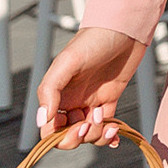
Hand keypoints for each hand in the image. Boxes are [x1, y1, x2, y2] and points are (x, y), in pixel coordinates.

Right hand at [35, 27, 142, 149]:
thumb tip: (43, 119)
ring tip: (107, 121)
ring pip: (89, 133)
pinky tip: (116, 136)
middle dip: (79, 138)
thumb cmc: (93, 40)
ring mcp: (91, 102)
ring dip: (97, 136)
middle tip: (91, 124)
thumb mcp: (68, 61)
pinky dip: (110, 136)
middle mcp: (71, 101)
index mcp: (56, 95)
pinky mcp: (110, 99)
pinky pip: (106, 125)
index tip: (77, 127)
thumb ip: (50, 89)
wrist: (124, 29)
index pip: (49, 128)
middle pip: (68, 135)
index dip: (60, 136)